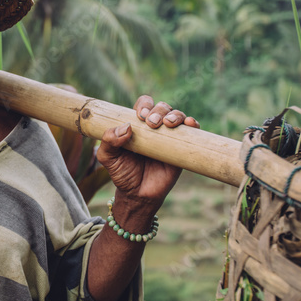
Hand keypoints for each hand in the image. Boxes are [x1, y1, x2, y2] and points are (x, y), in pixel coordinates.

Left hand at [95, 95, 199, 210]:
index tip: (140, 115)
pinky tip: (189, 123)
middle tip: (151, 123)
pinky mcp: (182, 149)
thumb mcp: (108, 157)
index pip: (144, 105)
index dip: (144, 105)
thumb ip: (108, 141)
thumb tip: (126, 127)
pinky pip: (191, 132)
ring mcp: (170, 138)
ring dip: (175, 114)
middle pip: (161, 107)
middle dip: (158, 110)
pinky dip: (192, 123)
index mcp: (137, 125)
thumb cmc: (123, 173)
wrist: (138, 195)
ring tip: (168, 123)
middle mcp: (155, 129)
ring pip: (177, 115)